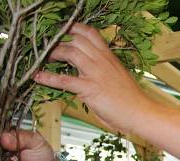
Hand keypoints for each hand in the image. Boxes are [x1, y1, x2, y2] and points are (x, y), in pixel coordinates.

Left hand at [34, 23, 149, 133]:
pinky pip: (65, 80)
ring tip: (44, 58)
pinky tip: (38, 77)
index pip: (90, 33)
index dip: (74, 29)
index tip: (63, 32)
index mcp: (109, 57)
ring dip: (54, 54)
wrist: (141, 112)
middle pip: (76, 39)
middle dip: (59, 40)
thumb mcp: (118, 77)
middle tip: (48, 46)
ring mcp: (96, 73)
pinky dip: (49, 78)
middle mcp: (102, 61)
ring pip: (70, 53)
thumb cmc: (131, 99)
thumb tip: (90, 72)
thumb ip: (103, 70)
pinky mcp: (90, 89)